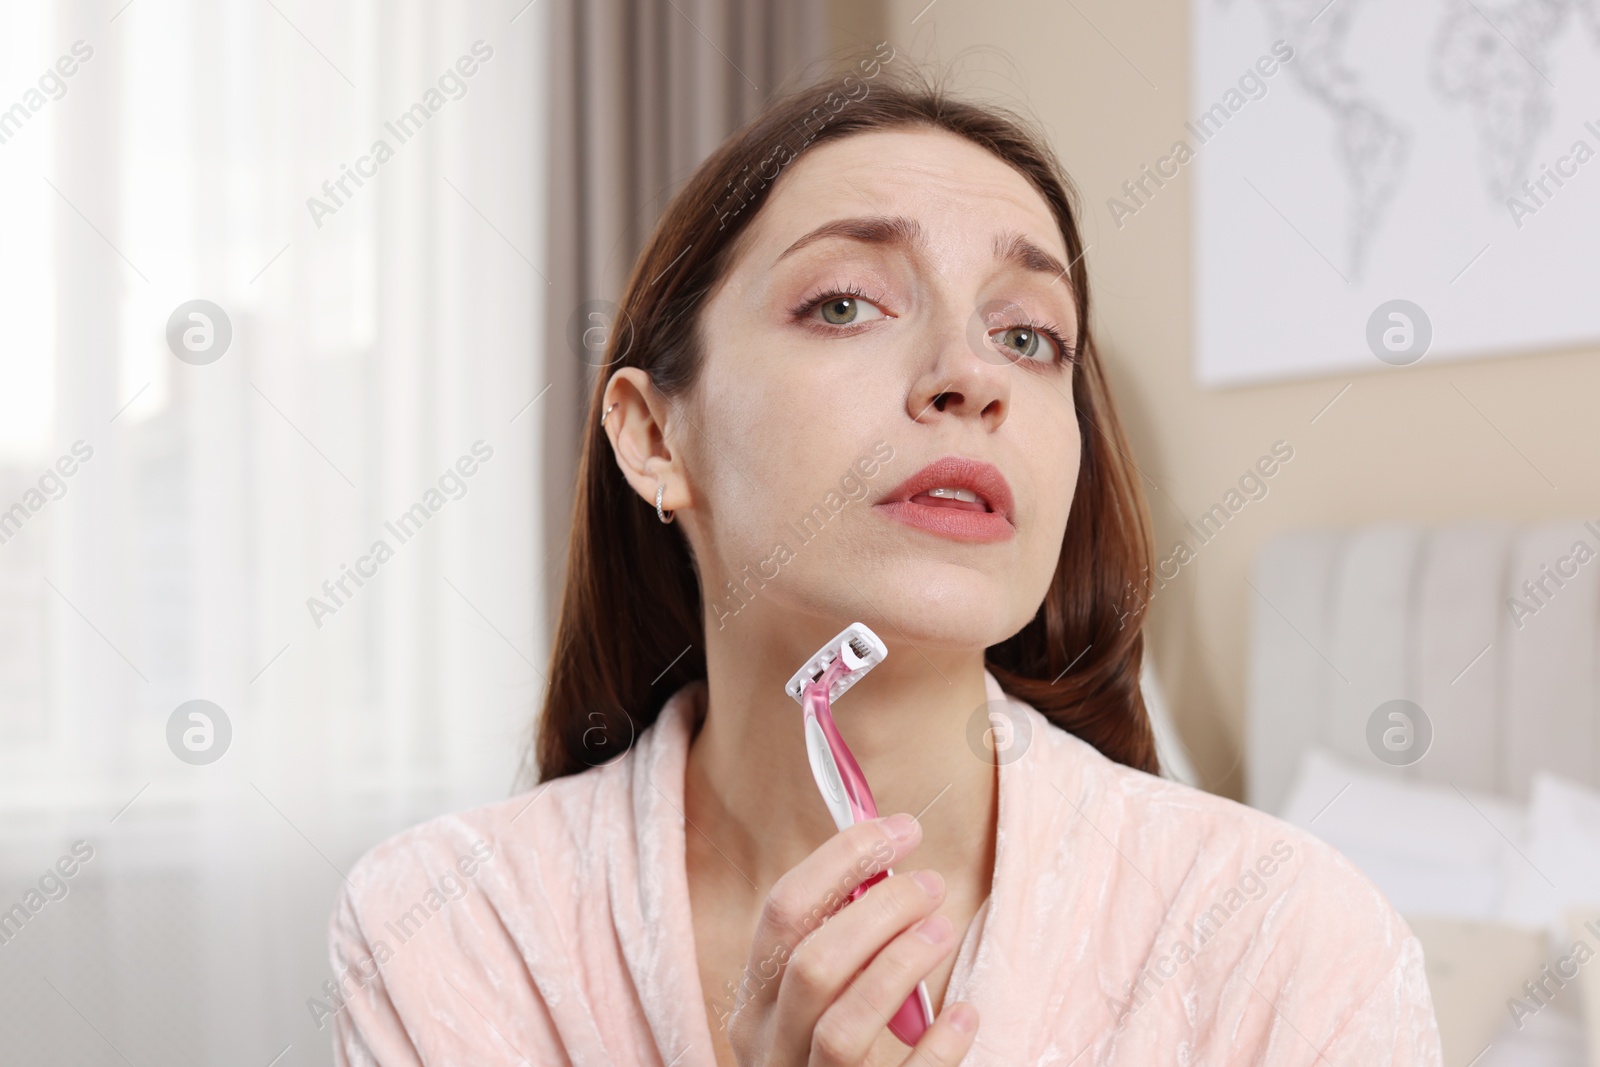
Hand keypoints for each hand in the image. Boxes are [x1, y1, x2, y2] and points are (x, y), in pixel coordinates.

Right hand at [726, 813, 979, 1065]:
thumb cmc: (825, 1058)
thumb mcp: (806, 1005)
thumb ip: (834, 944)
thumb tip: (886, 864)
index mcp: (753, 1004)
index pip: (783, 912)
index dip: (843, 860)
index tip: (900, 830)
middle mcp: (769, 1048)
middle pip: (813, 964)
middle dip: (879, 910)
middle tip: (929, 883)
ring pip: (843, 1026)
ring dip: (900, 967)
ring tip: (942, 930)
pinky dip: (936, 1047)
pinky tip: (964, 1013)